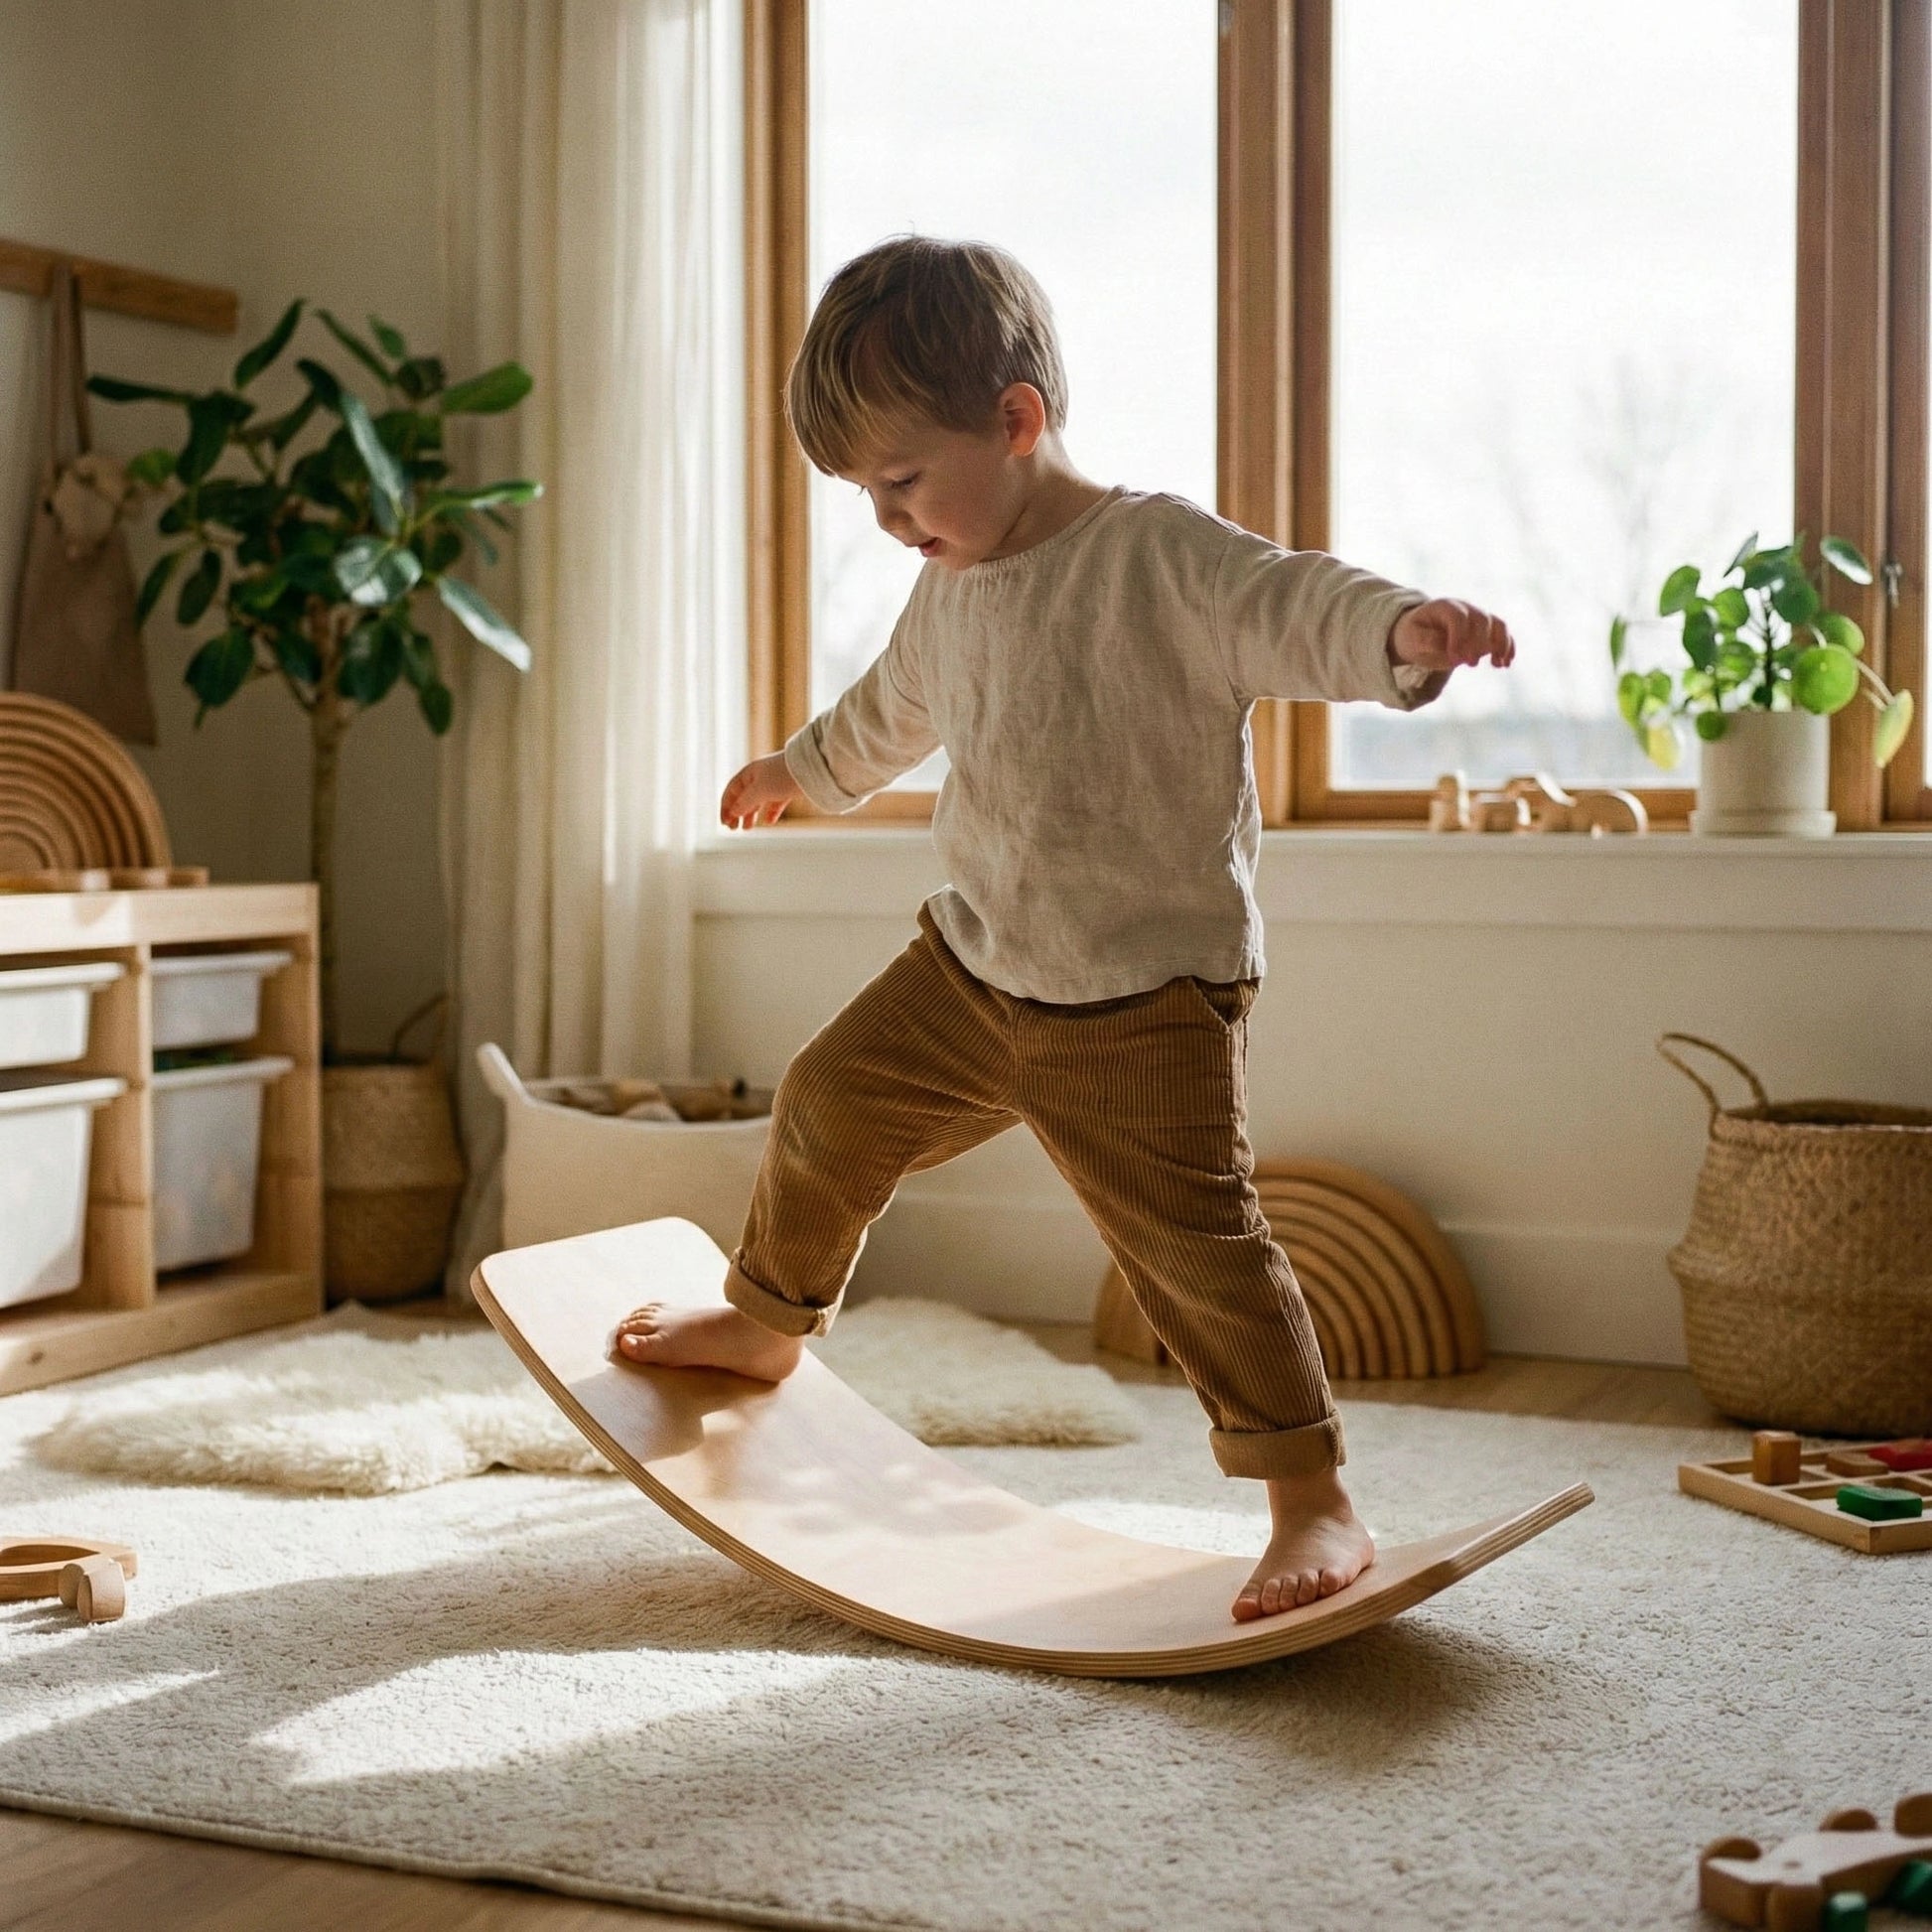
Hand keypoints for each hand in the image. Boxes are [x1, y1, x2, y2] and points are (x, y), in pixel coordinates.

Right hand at [720, 752, 802, 828]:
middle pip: (743, 797)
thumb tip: (733, 812)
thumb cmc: (782, 775)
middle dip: (737, 813)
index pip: (731, 791)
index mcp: (749, 773)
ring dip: (750, 814)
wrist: (811, 767)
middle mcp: (760, 777)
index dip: (726, 807)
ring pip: (758, 801)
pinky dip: (770, 812)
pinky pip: (775, 802)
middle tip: (734, 829)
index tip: (724, 823)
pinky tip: (769, 822)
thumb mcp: (760, 790)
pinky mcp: (787, 789)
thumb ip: (745, 802)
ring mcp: (774, 783)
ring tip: (748, 828)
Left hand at [1390, 598, 1515, 673]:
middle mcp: (1465, 608)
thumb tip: (1444, 646)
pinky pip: (1503, 635)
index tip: (1455, 659)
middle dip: (1478, 643)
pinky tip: (1505, 664)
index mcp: (1445, 607)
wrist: (1420, 633)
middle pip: (1482, 619)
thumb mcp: (1411, 638)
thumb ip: (1426, 640)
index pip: (1458, 617)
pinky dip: (1507, 648)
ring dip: (1501, 644)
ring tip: (1497, 665)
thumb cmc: (1414, 634)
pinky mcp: (1486, 630)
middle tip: (1469, 664)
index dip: (1459, 638)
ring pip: (1498, 625)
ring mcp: (1478, 617)